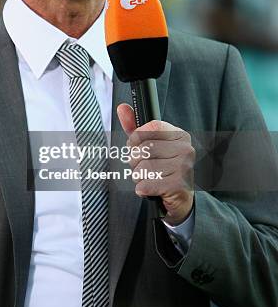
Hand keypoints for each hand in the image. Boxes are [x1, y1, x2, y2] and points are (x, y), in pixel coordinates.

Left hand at [117, 103, 194, 224]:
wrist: (179, 199)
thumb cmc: (162, 169)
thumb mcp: (148, 145)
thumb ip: (134, 127)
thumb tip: (122, 108)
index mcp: (179, 135)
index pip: (150, 127)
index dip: (136, 139)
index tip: (138, 147)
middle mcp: (185, 149)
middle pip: (144, 149)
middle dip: (136, 161)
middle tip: (145, 167)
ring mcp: (184, 168)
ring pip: (143, 168)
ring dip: (139, 176)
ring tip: (150, 178)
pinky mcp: (178, 186)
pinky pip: (146, 184)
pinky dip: (143, 189)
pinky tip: (152, 189)